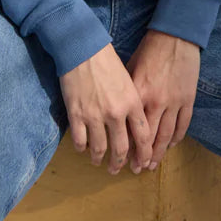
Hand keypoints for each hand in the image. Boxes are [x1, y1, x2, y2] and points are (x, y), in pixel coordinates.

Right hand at [58, 43, 153, 175]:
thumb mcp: (129, 81)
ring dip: (99, 159)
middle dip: (119, 163)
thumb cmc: (108, 62)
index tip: (142, 163)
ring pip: (99, 148)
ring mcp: (95, 115)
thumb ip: (133, 104)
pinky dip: (81, 148)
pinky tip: (82, 148)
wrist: (83, 49)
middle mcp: (116, 113)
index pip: (143, 137)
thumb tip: (133, 125)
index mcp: (133, 103)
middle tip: (116, 170)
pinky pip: (80, 141)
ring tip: (97, 162)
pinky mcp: (76, 114)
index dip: (143, 154)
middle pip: (121, 148)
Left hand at [123, 29, 199, 170]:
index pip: (132, 129)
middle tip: (136, 170)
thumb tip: (116, 114)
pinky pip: (183, 124)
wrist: (176, 37)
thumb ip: (126, 94)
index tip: (122, 160)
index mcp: (138, 95)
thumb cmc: (149, 51)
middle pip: (149, 138)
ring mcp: (175, 102)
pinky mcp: (188, 99)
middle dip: (142, 157)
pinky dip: (177, 138)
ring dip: (159, 153)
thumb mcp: (129, 71)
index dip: (127, 148)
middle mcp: (157, 102)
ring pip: (167, 136)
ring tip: (152, 165)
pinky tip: (170, 146)